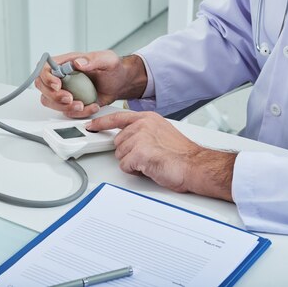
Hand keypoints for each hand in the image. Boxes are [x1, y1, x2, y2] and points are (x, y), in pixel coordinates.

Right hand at [34, 51, 146, 118]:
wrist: (120, 83)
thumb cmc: (112, 68)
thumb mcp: (107, 60)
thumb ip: (93, 59)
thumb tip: (77, 63)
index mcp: (66, 63)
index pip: (45, 68)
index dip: (46, 78)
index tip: (58, 85)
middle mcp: (62, 77)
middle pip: (42, 87)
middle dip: (54, 96)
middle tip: (70, 98)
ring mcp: (65, 91)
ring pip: (50, 102)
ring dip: (63, 107)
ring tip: (81, 105)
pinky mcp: (71, 103)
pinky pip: (65, 111)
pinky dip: (78, 113)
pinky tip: (91, 107)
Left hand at [86, 111, 236, 200]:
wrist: (195, 166)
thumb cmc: (182, 154)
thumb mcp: (161, 133)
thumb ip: (143, 132)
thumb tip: (128, 139)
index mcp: (147, 118)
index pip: (118, 117)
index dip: (102, 123)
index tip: (91, 125)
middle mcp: (142, 125)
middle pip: (117, 142)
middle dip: (128, 153)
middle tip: (147, 157)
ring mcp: (140, 137)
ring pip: (120, 155)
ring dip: (133, 163)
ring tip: (151, 161)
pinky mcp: (139, 152)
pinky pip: (125, 166)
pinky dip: (135, 171)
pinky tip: (150, 167)